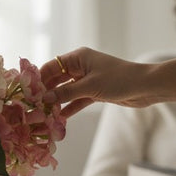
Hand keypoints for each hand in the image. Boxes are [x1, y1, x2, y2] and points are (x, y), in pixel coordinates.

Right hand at [41, 48, 159, 117]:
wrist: (145, 87)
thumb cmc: (119, 80)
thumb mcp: (89, 86)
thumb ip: (66, 93)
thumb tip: (46, 98)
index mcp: (78, 57)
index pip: (52, 66)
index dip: (39, 78)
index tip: (29, 92)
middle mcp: (81, 66)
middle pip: (57, 79)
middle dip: (47, 92)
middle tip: (35, 106)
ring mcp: (87, 80)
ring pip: (66, 91)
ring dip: (57, 102)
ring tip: (45, 114)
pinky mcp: (94, 92)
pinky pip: (76, 100)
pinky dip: (69, 108)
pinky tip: (60, 118)